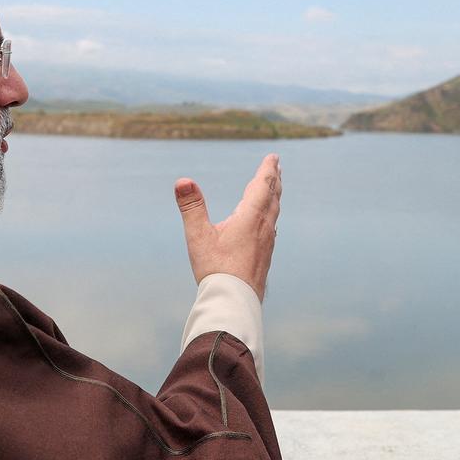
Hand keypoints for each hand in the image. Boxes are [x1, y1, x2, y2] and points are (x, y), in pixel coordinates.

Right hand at [174, 154, 281, 300]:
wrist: (234, 302)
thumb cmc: (216, 270)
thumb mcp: (199, 236)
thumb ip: (191, 207)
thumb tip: (182, 181)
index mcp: (251, 218)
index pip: (262, 186)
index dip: (267, 170)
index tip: (273, 157)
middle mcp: (264, 228)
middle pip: (272, 198)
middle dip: (274, 180)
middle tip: (276, 167)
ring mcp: (266, 244)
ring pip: (273, 214)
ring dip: (274, 197)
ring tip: (274, 190)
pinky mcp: (265, 257)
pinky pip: (271, 229)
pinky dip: (270, 216)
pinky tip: (267, 225)